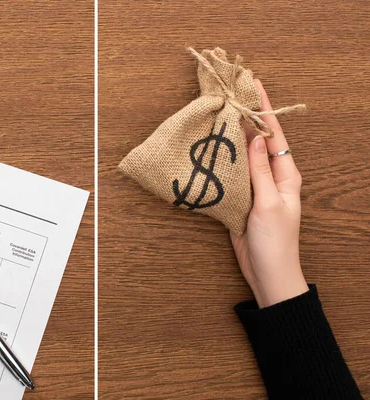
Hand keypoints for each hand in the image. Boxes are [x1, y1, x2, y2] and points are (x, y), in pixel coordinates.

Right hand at [230, 79, 307, 307]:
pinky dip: (223, 159)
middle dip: (247, 117)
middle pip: (258, 141)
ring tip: (219, 114)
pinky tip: (212, 149)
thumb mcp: (269, 203)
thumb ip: (260, 171)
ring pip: (243, 155)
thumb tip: (256, 138)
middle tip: (232, 94)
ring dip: (232, 136)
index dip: (265, 110)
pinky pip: (233, 173)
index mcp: (286, 174)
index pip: (274, 135)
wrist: (267, 272)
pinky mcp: (242, 199)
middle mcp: (272, 177)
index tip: (255, 85)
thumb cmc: (275, 241)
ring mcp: (256, 187)